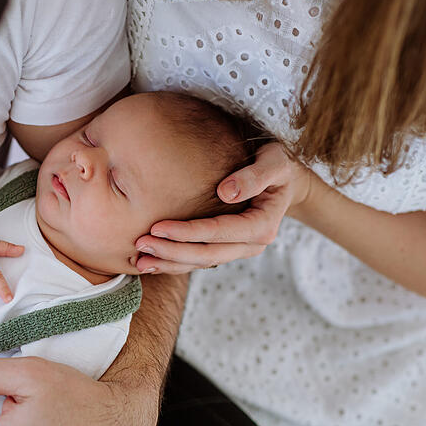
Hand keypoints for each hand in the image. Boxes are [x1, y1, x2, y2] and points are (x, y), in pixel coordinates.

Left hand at [135, 142, 314, 273]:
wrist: (285, 179)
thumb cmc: (278, 164)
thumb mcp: (275, 162)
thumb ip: (255, 176)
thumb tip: (226, 192)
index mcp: (262, 225)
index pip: (219, 232)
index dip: (188, 232)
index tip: (158, 227)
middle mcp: (252, 244)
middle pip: (207, 254)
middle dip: (172, 252)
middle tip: (140, 244)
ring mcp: (239, 249)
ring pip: (202, 263)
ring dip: (170, 263)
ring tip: (139, 260)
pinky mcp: (228, 248)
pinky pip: (201, 260)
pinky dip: (176, 262)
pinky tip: (152, 262)